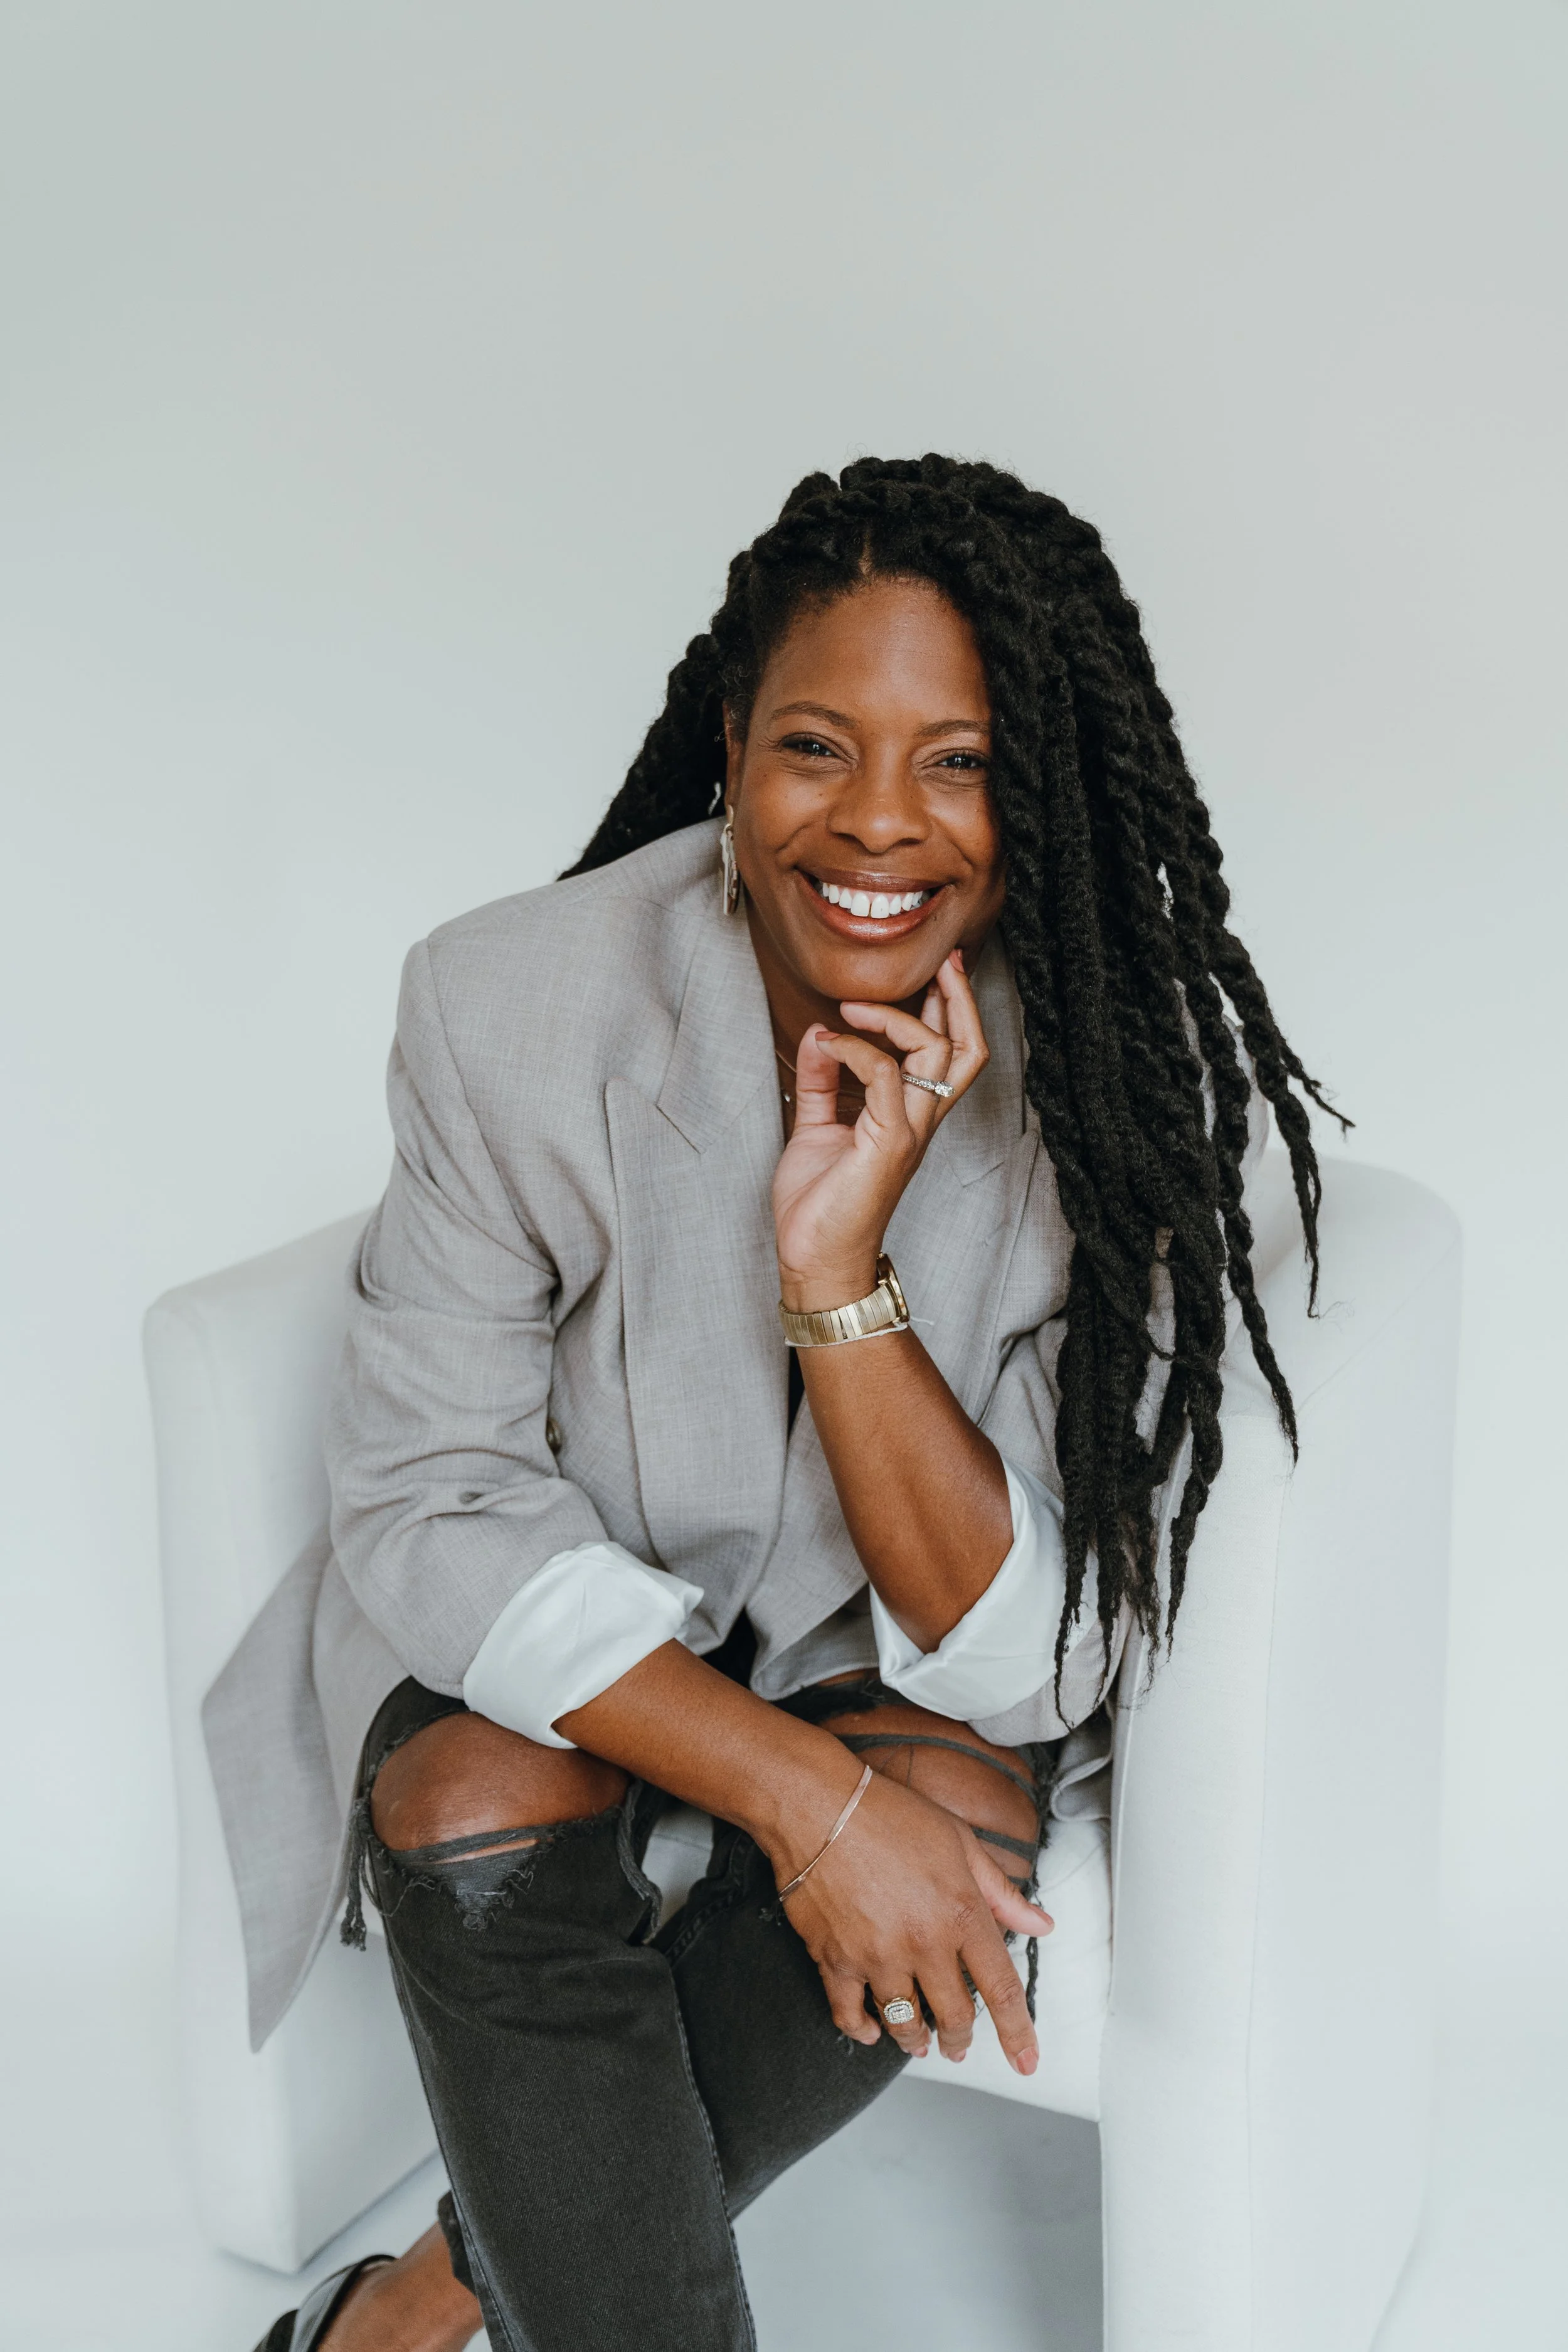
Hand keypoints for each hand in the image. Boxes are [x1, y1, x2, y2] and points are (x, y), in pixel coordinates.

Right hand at [772, 1765, 1051, 2072]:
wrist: (819, 1805)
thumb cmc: (890, 1815)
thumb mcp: (960, 1842)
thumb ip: (1001, 1893)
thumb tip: (1041, 1924)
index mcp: (961, 1914)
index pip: (1001, 1988)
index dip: (1018, 2033)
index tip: (1026, 2062)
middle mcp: (923, 1943)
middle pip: (954, 2016)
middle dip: (961, 2039)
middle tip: (959, 2045)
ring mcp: (877, 1956)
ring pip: (905, 2022)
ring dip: (918, 2041)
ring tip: (922, 2044)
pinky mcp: (835, 1959)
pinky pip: (849, 2014)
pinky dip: (862, 2030)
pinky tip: (871, 2030)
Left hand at [773, 951, 989, 1308]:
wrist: (813, 1260)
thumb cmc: (819, 1205)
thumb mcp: (816, 1127)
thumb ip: (822, 1082)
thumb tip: (819, 1035)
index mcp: (911, 1116)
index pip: (950, 1052)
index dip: (951, 1009)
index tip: (937, 971)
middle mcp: (921, 1121)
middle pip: (966, 1048)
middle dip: (959, 999)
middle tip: (944, 962)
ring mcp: (910, 1131)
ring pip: (939, 1054)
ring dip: (900, 1017)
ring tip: (855, 1007)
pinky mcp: (889, 1142)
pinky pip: (884, 1075)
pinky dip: (855, 1049)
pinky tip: (826, 1045)